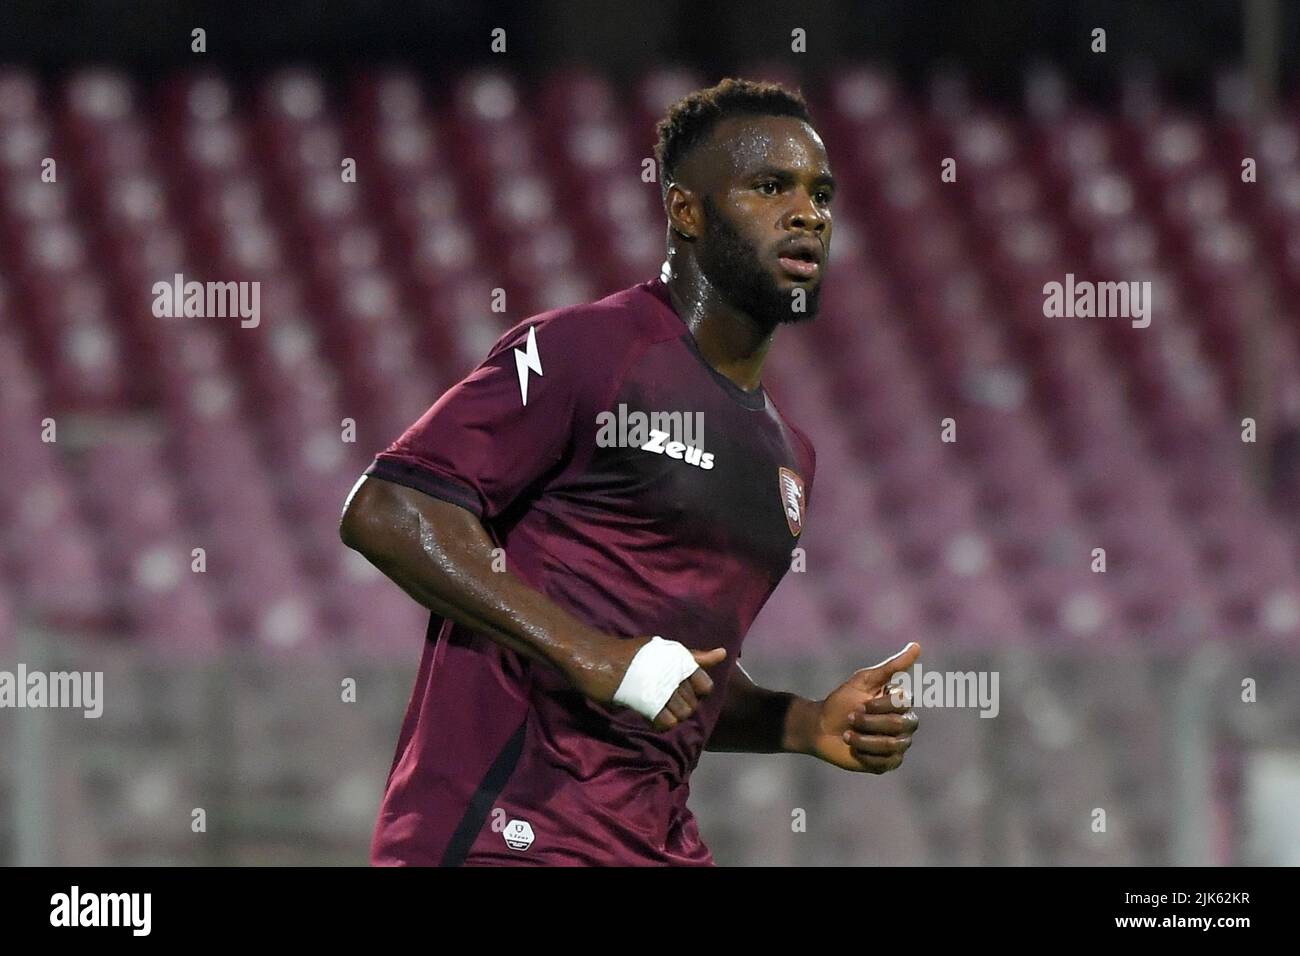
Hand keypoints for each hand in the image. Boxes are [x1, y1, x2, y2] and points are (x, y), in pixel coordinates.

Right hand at [567, 635, 726, 731]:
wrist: (595, 660)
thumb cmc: (628, 656)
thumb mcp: (663, 650)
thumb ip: (693, 657)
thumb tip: (722, 654)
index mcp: (679, 657)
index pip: (705, 685)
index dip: (694, 692)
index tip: (677, 689)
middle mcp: (674, 670)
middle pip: (693, 704)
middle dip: (680, 706)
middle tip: (660, 699)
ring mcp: (661, 686)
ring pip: (682, 714)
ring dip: (670, 715)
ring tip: (654, 707)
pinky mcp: (647, 701)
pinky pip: (667, 723)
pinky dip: (660, 723)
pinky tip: (649, 715)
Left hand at [804, 642, 919, 772]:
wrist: (820, 727)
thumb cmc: (842, 701)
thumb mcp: (864, 680)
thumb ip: (892, 667)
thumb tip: (917, 645)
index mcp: (901, 703)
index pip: (903, 703)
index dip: (879, 705)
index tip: (860, 703)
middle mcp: (904, 724)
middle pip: (901, 725)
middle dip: (870, 722)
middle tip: (851, 718)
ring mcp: (898, 745)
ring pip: (892, 745)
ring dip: (864, 739)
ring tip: (847, 735)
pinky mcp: (888, 763)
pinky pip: (885, 762)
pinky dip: (865, 754)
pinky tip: (853, 748)